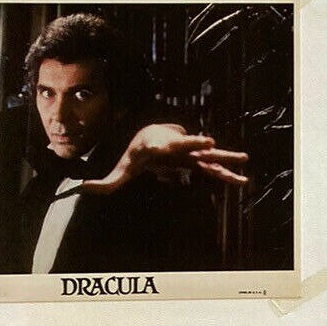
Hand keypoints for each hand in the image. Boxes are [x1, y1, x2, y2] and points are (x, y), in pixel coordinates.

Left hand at [78, 124, 248, 196]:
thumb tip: (83, 188)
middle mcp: (177, 147)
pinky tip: (243, 179)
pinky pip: (214, 168)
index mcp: (159, 147)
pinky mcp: (198, 162)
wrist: (155, 137)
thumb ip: (107, 181)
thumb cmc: (139, 153)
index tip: (165, 142)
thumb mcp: (124, 168)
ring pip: (208, 157)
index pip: (164, 144)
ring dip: (225, 159)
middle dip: (197, 144)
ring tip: (244, 160)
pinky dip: (228, 173)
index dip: (167, 143)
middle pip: (189, 146)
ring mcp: (189, 154)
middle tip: (209, 143)